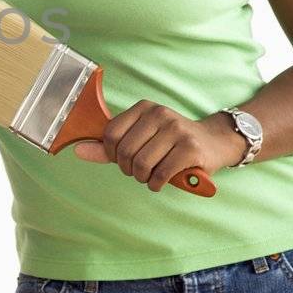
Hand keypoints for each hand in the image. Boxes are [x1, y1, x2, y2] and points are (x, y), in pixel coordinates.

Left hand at [74, 104, 246, 190]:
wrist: (214, 142)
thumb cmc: (170, 143)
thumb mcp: (140, 139)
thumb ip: (108, 147)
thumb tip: (78, 151)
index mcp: (143, 108)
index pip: (110, 134)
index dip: (112, 155)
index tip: (123, 160)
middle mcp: (159, 114)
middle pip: (125, 152)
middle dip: (129, 169)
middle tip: (140, 171)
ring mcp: (176, 129)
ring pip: (142, 164)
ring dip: (143, 179)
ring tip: (151, 176)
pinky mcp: (190, 148)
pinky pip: (161, 174)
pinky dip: (156, 184)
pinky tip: (161, 181)